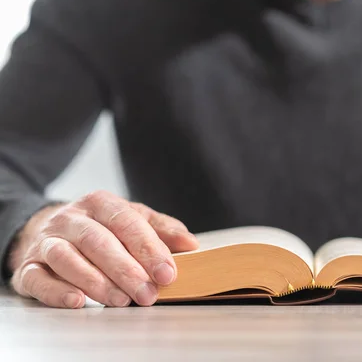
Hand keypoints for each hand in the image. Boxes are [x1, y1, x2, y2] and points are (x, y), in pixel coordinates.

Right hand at [8, 190, 198, 307]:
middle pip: (98, 241)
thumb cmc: (101, 227)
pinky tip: (78, 301)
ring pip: (68, 258)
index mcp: (100, 203)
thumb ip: (162, 230)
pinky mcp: (28, 266)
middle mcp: (71, 219)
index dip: (149, 249)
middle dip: (126, 270)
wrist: (48, 229)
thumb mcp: (133, 220)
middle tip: (147, 294)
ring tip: (120, 300)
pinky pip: (38, 278)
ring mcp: (47, 241)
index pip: (126, 222)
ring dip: (96, 282)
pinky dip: (57, 291)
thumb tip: (191, 244)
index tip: (167, 273)